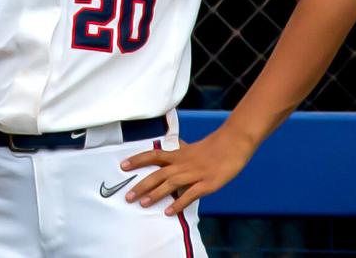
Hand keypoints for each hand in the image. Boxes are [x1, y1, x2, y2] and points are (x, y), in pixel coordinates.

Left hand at [120, 128, 255, 215]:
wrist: (233, 144)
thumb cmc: (213, 147)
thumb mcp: (191, 147)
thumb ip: (180, 151)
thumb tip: (173, 146)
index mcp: (178, 154)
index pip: (152, 156)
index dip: (137, 160)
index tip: (123, 166)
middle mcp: (182, 164)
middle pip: (157, 174)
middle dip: (141, 186)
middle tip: (128, 196)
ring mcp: (194, 174)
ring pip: (170, 184)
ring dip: (155, 195)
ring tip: (143, 204)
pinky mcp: (206, 184)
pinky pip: (190, 195)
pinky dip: (179, 204)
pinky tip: (170, 212)